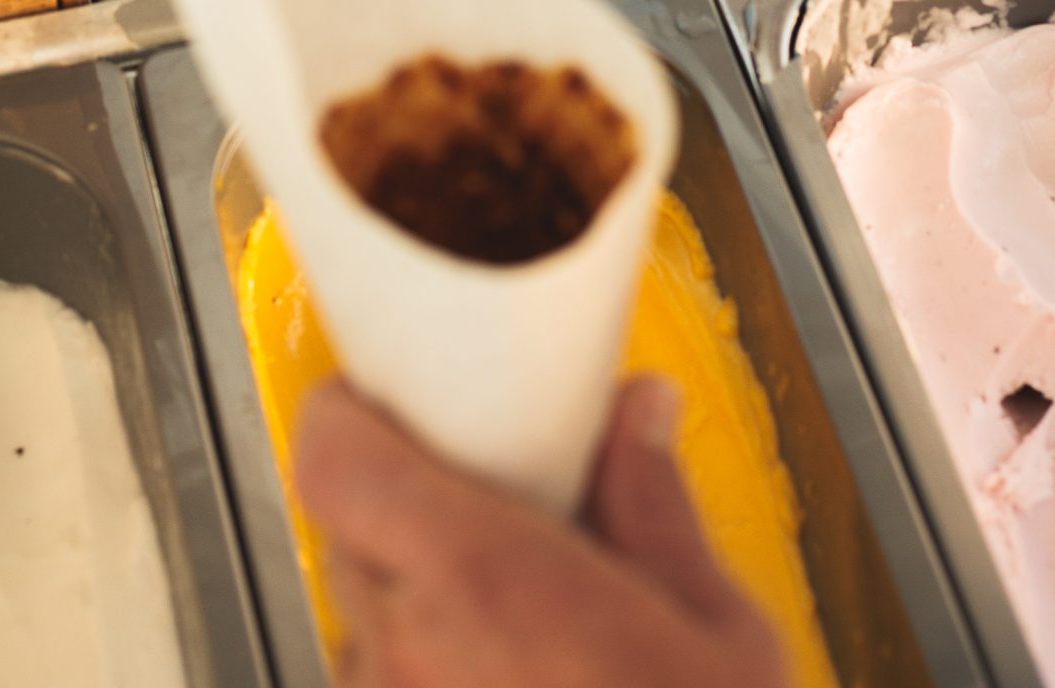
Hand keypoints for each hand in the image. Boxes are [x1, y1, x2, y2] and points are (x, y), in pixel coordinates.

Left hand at [295, 378, 796, 687]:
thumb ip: (655, 505)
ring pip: (364, 636)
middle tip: (486, 511)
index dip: (347, 415)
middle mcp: (405, 658)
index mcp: (479, 580)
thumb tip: (637, 417)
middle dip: (410, 513)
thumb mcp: (718, 633)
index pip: (336, 457)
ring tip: (509, 635)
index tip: (381, 396)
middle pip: (350, 538)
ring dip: (416, 617)